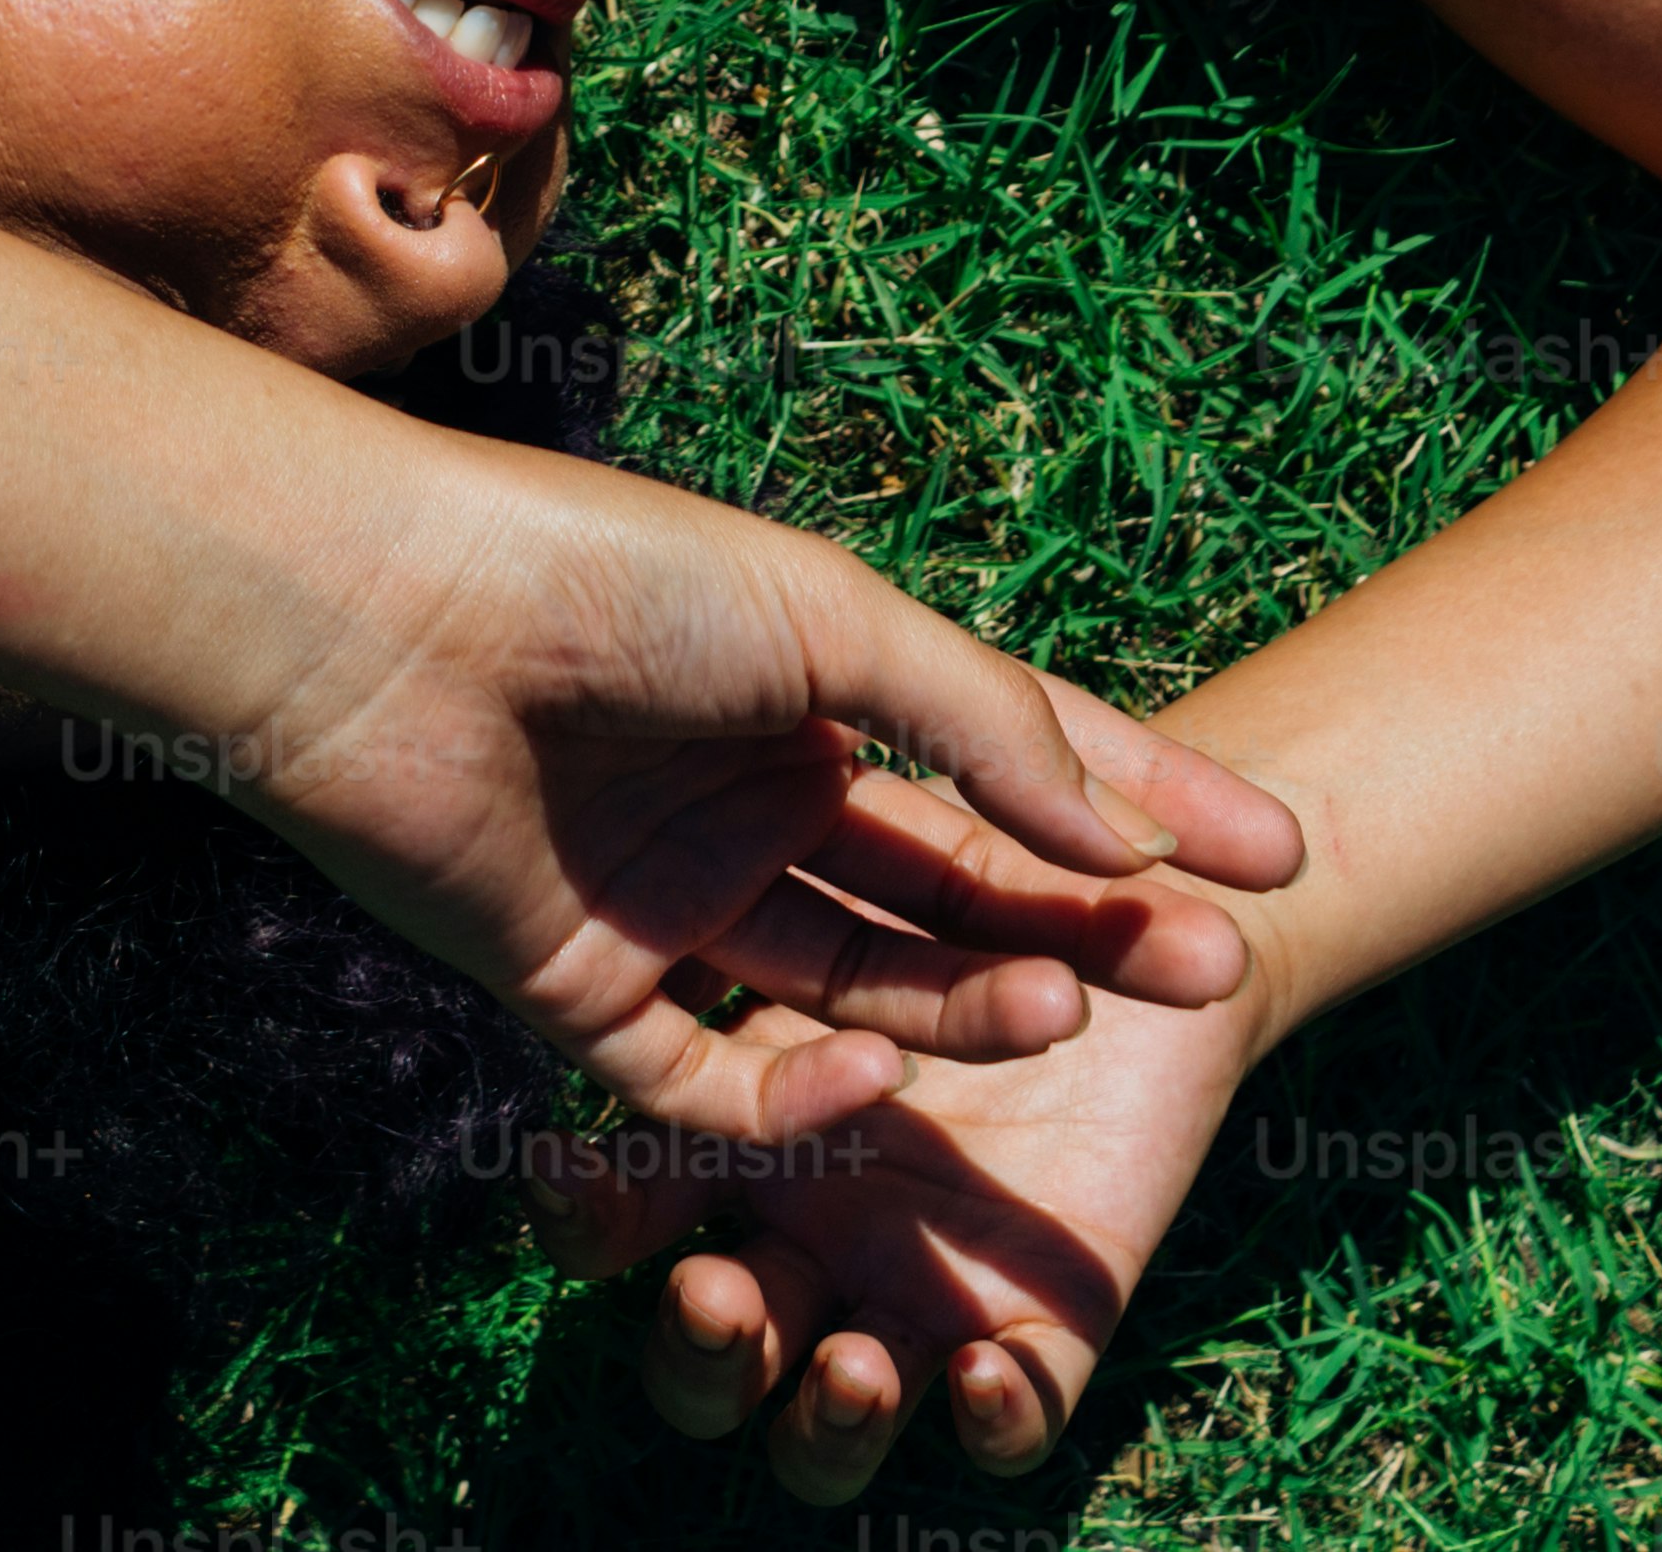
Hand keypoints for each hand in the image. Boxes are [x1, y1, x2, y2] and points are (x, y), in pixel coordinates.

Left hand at [205, 437, 1305, 1141]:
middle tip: (1219, 971)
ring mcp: (676, 900)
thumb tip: (1124, 831)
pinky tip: (878, 1060)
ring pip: (861, 989)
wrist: (381, 621)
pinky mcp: (588, 994)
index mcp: (812, 687)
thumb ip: (984, 724)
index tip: (1280, 856)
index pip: (1016, 763)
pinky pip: (722, 1079)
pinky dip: (806, 1088)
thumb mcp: (830, 618)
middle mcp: (753, 797)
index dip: (1147, 807)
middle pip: (954, 893)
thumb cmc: (604, 573)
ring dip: (970, 1005)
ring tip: (1069, 1008)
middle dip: (1089, 930)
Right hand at [541, 844, 1276, 1501]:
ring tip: (857, 1365)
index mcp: (743, 1126)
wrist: (1175, 909)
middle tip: (721, 1294)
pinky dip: (999, 1410)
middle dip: (701, 1342)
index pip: (624, 1204)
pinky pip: (1015, 1410)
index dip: (582, 1214)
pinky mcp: (1053, 1318)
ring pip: (826, 1414)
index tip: (559, 1180)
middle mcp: (816, 1223)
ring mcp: (925, 1283)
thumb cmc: (1015, 842)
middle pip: (712, 1336)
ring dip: (825, 1417)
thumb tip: (770, 843)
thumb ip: (821, 824)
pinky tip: (988, 1372)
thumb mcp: (904, 837)